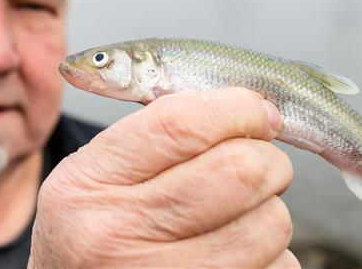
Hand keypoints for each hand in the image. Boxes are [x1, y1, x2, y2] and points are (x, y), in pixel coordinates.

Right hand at [29, 87, 298, 267]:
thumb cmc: (93, 235)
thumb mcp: (92, 178)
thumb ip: (150, 136)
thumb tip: (245, 107)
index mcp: (90, 183)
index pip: (181, 124)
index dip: (236, 108)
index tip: (257, 111)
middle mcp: (117, 234)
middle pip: (238, 171)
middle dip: (267, 160)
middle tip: (258, 165)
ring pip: (268, 224)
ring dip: (269, 212)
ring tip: (237, 217)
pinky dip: (271, 258)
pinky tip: (234, 256)